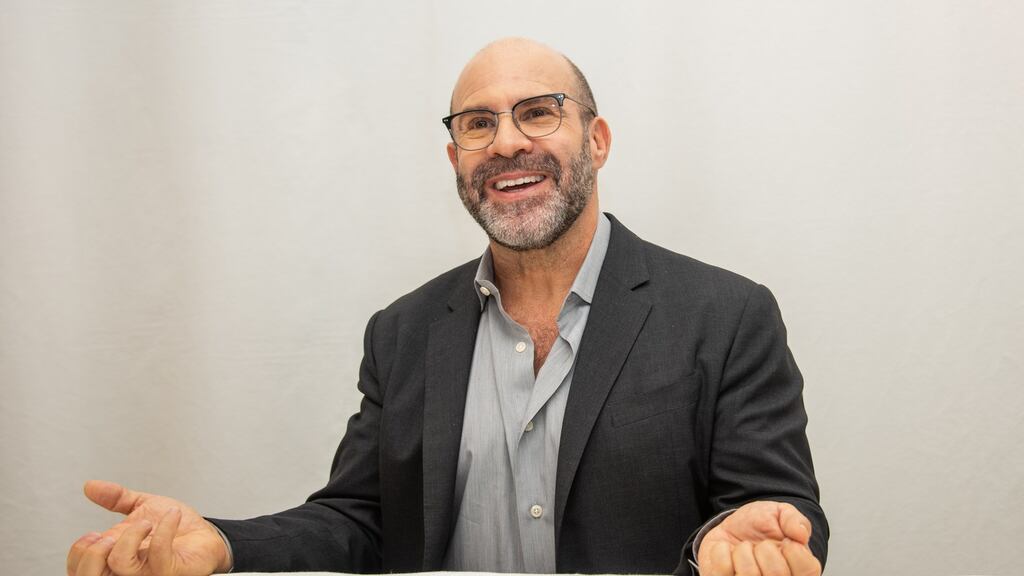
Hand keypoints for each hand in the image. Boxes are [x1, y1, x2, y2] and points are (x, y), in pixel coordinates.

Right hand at [67, 480, 230, 575]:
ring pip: (121, 563)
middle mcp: (129, 570)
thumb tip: (90, 486)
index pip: (79, 569)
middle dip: (92, 551)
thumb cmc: (176, 528)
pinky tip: (172, 515)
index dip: (78, 551)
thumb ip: (116, 498)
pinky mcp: (171, 571)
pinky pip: (159, 554)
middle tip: (109, 534)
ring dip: (130, 535)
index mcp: (115, 558)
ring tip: (146, 522)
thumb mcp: (142, 507)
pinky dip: (164, 528)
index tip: (94, 533)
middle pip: (90, 575)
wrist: (206, 535)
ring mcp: (149, 573)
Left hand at [697, 501, 820, 575]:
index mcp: (797, 572)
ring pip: (749, 574)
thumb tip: (801, 534)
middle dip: (765, 548)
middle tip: (760, 545)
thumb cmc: (758, 527)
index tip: (785, 541)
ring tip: (744, 549)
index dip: (794, 550)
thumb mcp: (780, 514)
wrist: (731, 529)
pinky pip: (723, 569)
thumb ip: (793, 519)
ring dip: (743, 551)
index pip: (808, 571)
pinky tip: (727, 553)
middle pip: (777, 573)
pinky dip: (721, 551)